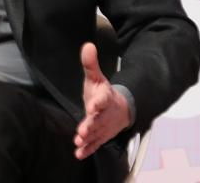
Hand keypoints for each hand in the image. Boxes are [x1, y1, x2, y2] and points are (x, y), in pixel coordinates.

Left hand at [74, 42, 129, 159]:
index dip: (98, 103)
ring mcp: (104, 126)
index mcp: (105, 97)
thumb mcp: (96, 77)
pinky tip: (79, 154)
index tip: (92, 106)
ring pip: (97, 133)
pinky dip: (88, 149)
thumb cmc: (103, 92)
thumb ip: (90, 63)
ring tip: (79, 141)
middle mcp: (106, 113)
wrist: (120, 109)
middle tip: (83, 130)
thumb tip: (87, 45)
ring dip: (88, 138)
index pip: (103, 100)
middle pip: (99, 120)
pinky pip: (95, 144)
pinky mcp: (101, 136)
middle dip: (91, 125)